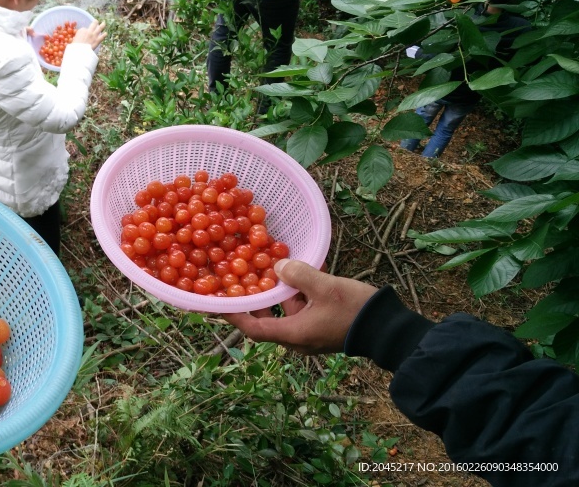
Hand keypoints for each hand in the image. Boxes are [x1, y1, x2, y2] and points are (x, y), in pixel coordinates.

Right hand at [72, 19, 107, 49]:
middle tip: (96, 21)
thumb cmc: (74, 47)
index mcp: (82, 30)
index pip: (84, 29)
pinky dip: (104, 35)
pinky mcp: (97, 41)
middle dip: (95, 22)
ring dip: (102, 25)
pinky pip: (102, 37)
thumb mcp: (73, 40)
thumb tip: (77, 39)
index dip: (84, 31)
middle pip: (93, 24)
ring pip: (99, 28)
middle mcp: (88, 31)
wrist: (79, 52)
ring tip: (104, 23)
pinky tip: (106, 33)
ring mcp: (94, 35)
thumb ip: (77, 37)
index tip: (84, 33)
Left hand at [223, 259, 377, 354]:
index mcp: (293, 334)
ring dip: (277, 293)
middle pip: (266, 320)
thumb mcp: (325, 287)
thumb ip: (298, 275)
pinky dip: (296, 294)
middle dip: (254, 299)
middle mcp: (297, 338)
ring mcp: (310, 334)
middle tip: (241, 279)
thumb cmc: (355, 310)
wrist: (389, 329)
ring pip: (285, 313)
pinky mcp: (322, 326)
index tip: (216, 304)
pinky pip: (301, 310)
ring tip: (269, 268)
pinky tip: (299, 272)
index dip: (233, 316)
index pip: (253, 328)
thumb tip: (278, 266)